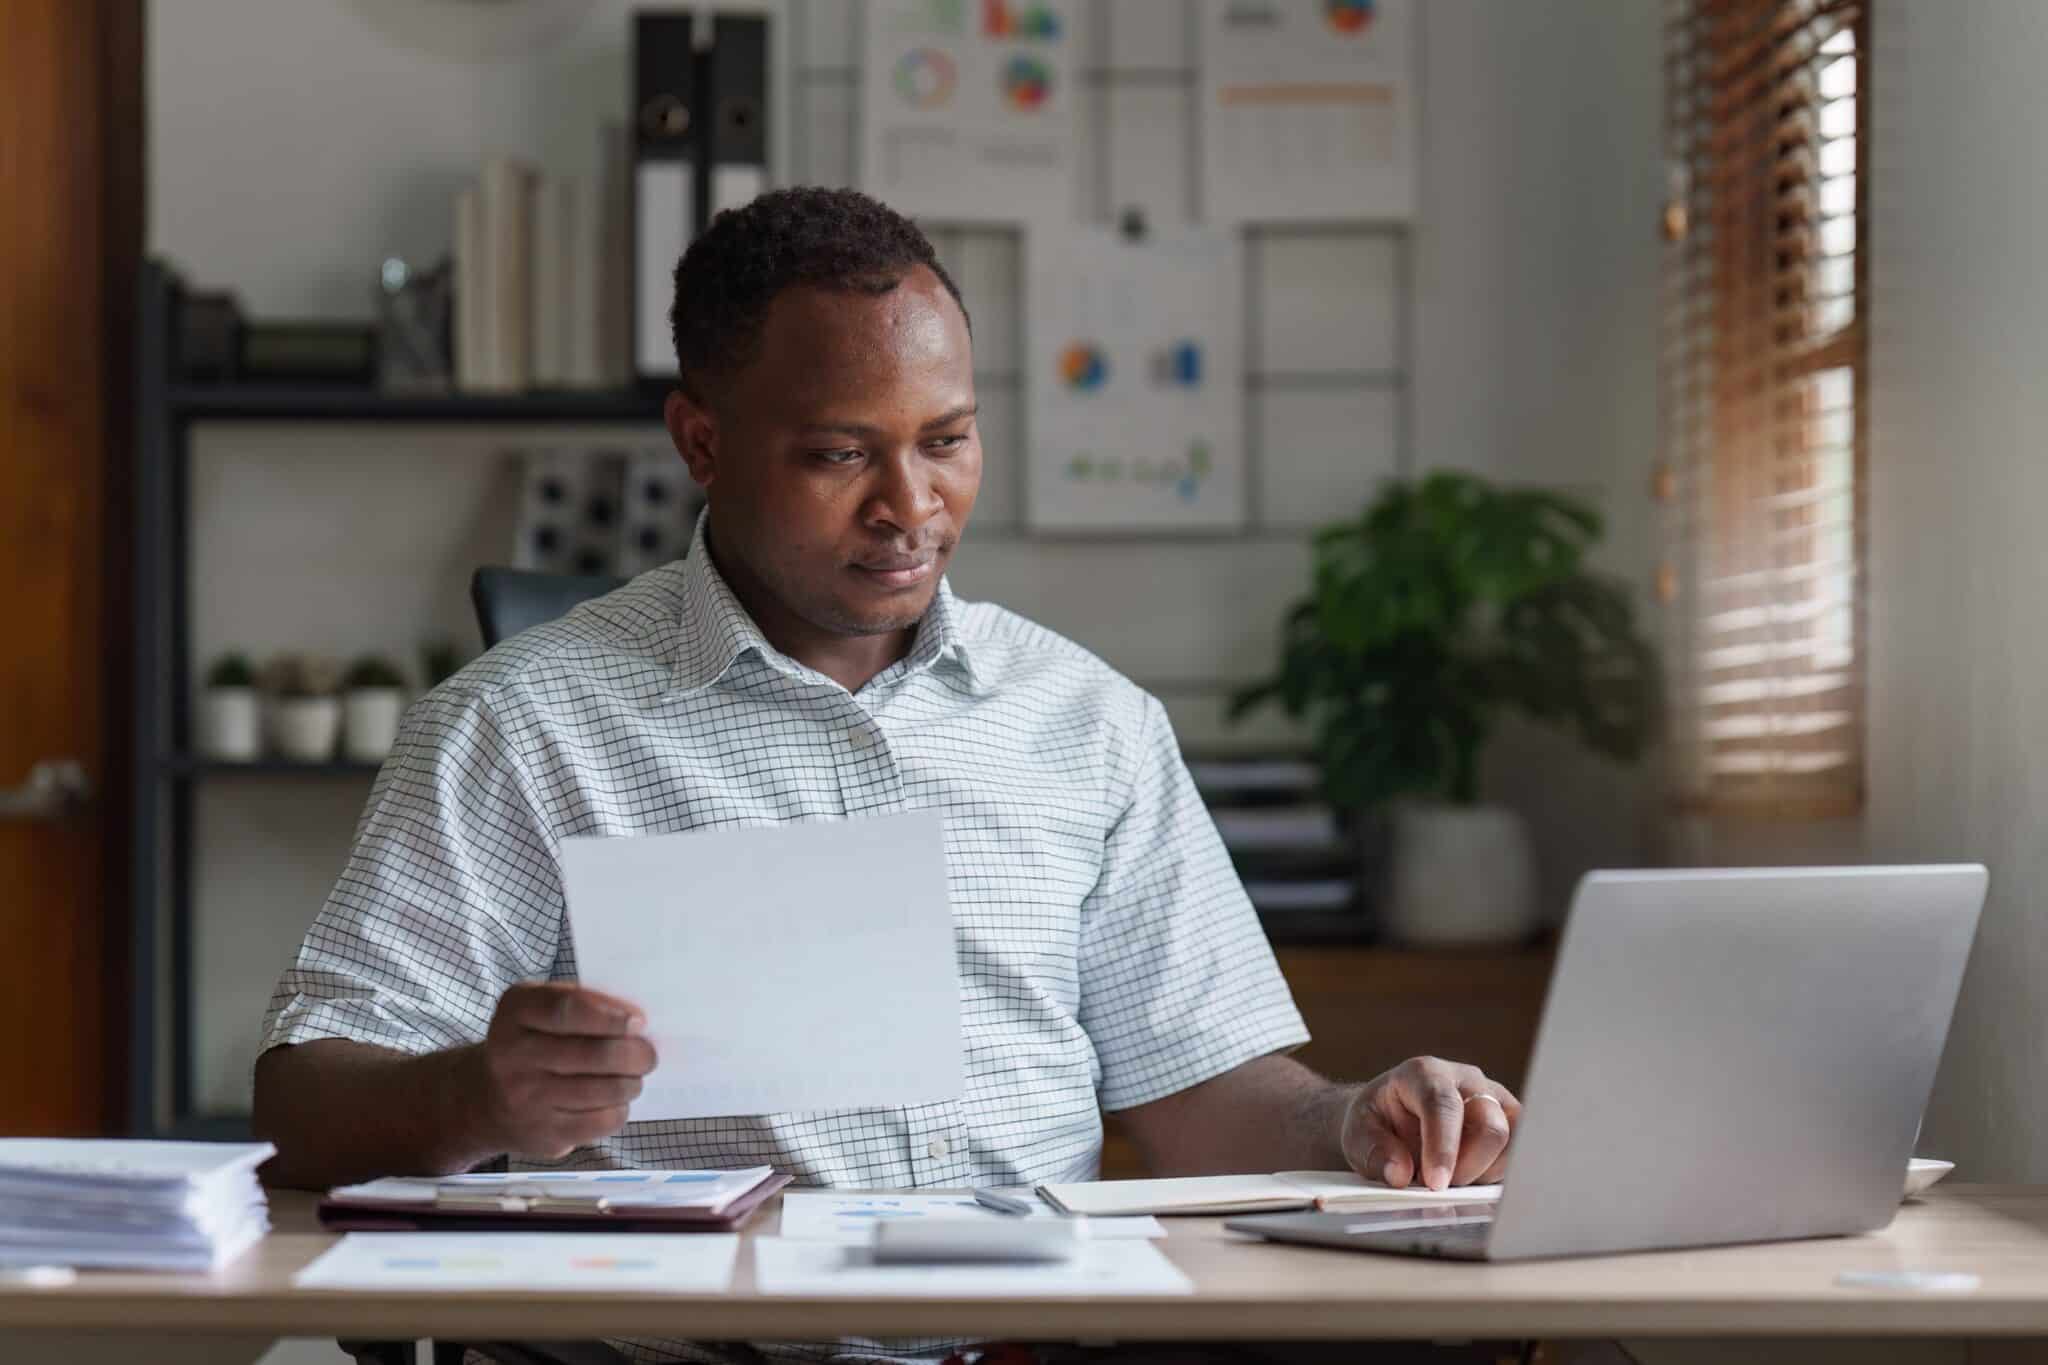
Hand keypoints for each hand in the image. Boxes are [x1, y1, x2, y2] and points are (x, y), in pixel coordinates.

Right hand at [472, 982, 657, 1159]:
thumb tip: (636, 1021)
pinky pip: (600, 1122)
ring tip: (634, 1076)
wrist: (486, 1099)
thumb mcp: (541, 1008)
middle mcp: (513, 1055)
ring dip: (631, 1083)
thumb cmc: (533, 1042)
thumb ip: (583, 1003)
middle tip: (648, 1054)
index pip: (566, 1010)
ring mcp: (525, 1098)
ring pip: (602, 1090)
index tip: (639, 1021)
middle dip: (634, 1054)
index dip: (609, 1016)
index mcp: (515, 1011)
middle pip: (592, 1055)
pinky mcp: (543, 1133)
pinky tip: (615, 1100)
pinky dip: (619, 1109)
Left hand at [1341, 1056, 1519, 1191]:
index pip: (1443, 1105)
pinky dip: (1496, 1173)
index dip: (1443, 1148)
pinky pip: (1518, 1152)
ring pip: (1511, 1142)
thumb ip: (1374, 1151)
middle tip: (1438, 1187)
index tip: (1435, 1183)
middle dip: (1467, 1167)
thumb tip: (1400, 1174)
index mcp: (1425, 1073)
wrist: (1389, 1116)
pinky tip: (1470, 1176)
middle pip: (1489, 1126)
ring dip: (1483, 1172)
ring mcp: (1492, 1098)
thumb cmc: (1376, 1121)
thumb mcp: (1357, 1133)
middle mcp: (1466, 1080)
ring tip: (1450, 1177)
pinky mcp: (1509, 1120)